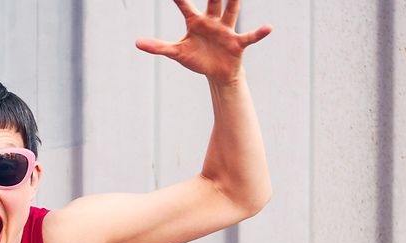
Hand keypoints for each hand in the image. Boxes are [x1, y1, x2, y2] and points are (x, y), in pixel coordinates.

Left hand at [136, 0, 270, 83]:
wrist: (217, 73)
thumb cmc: (197, 59)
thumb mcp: (176, 53)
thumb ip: (158, 47)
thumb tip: (136, 42)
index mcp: (195, 21)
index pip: (184, 4)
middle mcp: (212, 21)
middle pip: (213, 0)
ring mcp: (226, 30)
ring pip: (231, 11)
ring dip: (235, 0)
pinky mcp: (237, 43)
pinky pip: (249, 36)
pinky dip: (258, 33)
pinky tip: (268, 28)